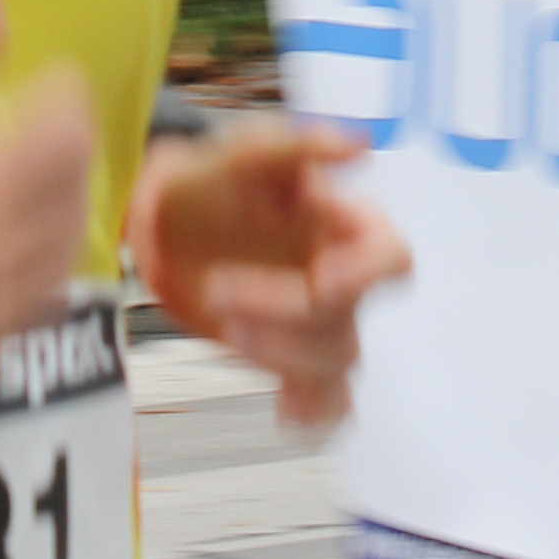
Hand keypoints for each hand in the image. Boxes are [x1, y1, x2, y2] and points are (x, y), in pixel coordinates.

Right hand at [0, 0, 96, 355]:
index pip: (67, 135)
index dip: (68, 93)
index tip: (49, 78)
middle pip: (79, 181)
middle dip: (73, 135)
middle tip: (46, 115)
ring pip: (73, 232)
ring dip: (67, 189)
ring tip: (37, 166)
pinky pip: (52, 279)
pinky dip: (50, 242)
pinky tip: (26, 220)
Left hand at [132, 120, 411, 432]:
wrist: (167, 227)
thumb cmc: (215, 182)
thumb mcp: (242, 153)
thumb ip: (297, 144)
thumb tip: (360, 145)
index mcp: (344, 225)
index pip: (390, 256)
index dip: (365, 274)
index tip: (318, 278)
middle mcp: (342, 277)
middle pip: (348, 315)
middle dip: (288, 312)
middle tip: (220, 291)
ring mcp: (321, 324)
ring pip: (335, 359)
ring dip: (278, 350)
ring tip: (220, 318)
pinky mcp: (295, 359)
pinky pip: (329, 404)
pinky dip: (315, 415)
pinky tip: (286, 414)